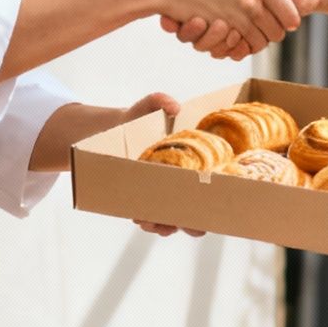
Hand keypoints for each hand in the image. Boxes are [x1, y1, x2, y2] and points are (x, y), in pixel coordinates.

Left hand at [119, 92, 202, 235]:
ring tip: (152, 221)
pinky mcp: (144, 200)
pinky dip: (149, 221)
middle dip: (191, 223)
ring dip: (165, 225)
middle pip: (195, 211)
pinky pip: (151, 218)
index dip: (211, 202)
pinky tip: (141, 218)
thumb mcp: (148, 106)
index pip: (208, 187)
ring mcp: (162, 193)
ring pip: (172, 220)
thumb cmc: (139, 118)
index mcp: (189, 163)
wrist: (116, 130)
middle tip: (180, 222)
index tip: (207, 209)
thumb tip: (174, 107)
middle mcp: (179, 182)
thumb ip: (158, 101)